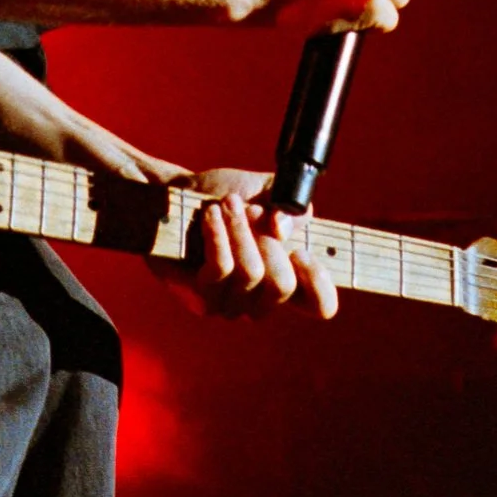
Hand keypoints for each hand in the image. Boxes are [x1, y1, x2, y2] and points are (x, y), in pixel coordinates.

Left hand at [167, 171, 339, 322]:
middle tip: (252, 212)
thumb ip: (290, 205)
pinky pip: (221, 268)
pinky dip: (219, 235)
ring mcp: (229, 304)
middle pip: (283, 285)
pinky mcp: (200, 295)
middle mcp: (260, 301)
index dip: (320, 282)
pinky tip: (211, 215)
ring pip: (251, 273)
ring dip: (240, 229)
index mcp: (285, 280)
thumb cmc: (223, 197)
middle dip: (268, 239)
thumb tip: (282, 228)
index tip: (302, 251)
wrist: (175, 194)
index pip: (320, 305)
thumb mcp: (265, 191)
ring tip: (227, 204)